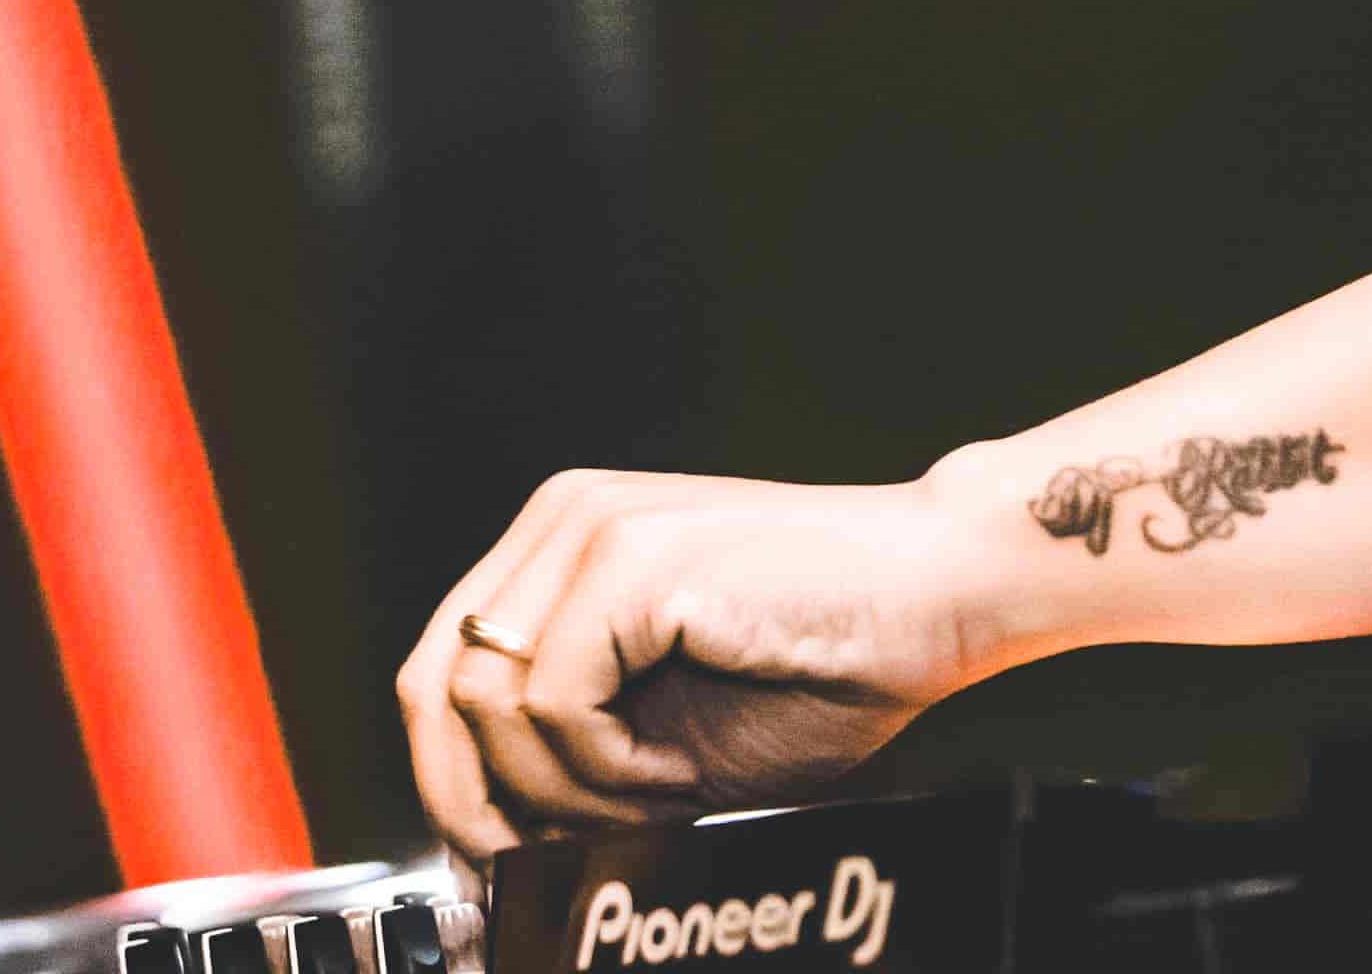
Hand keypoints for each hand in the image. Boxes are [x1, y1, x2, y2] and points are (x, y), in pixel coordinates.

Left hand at [397, 469, 1011, 851]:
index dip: (453, 780)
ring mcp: (593, 530)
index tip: (499, 850)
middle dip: (482, 797)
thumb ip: (566, 747)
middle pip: (433, 686)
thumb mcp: (660, 722)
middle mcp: (563, 521)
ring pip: (485, 705)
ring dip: (566, 787)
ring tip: (655, 789)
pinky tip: (677, 766)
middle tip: (561, 843)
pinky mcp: (632, 557)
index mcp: (564, 547)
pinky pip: (553, 704)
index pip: (438, 672)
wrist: (939, 596)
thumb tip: (480, 831)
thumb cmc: (825, 658)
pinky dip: (608, 767)